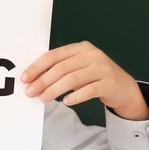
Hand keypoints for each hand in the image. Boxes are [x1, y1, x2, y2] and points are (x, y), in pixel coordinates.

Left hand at [20, 40, 148, 120]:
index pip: (54, 55)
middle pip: (61, 68)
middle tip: (30, 92)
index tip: (25, 78)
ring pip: (72, 79)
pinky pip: (88, 90)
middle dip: (43, 81)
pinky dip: (75, 96)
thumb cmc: (94, 77)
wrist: (123, 87)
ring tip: (43, 98)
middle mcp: (92, 54)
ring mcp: (102, 68)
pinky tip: (66, 102)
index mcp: (81, 48)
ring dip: (54, 90)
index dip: (37, 67)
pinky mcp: (109, 83)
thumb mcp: (77, 69)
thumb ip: (59, 70)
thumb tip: (33, 80)